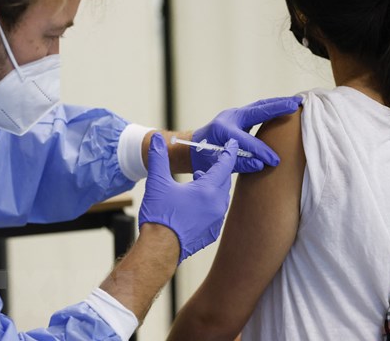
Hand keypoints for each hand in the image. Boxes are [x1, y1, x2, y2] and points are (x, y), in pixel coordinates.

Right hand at [139, 133, 237, 263]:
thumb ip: (159, 158)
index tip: (232, 144)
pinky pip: (216, 213)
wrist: (159, 251)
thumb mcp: (157, 183)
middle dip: (217, 170)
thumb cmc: (159, 217)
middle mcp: (217, 205)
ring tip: (197, 182)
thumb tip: (158, 139)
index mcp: (208, 190)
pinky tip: (196, 204)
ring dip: (213, 187)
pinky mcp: (212, 233)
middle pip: (224, 181)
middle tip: (207, 163)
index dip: (228, 153)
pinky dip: (210, 204)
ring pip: (221, 197)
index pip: (224, 165)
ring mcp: (216, 221)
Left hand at [192, 96, 301, 172]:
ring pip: (259, 106)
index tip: (275, 161)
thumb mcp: (218, 164)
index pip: (246, 140)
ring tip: (295, 101)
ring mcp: (235, 114)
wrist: (193, 147)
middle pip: (257, 110)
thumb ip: (239, 164)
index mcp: (222, 130)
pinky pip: (258, 109)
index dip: (261, 151)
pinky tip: (285, 106)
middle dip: (277, 107)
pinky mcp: (240, 116)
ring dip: (278, 103)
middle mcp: (229, 118)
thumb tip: (262, 164)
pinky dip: (272, 107)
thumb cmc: (203, 158)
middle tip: (296, 104)